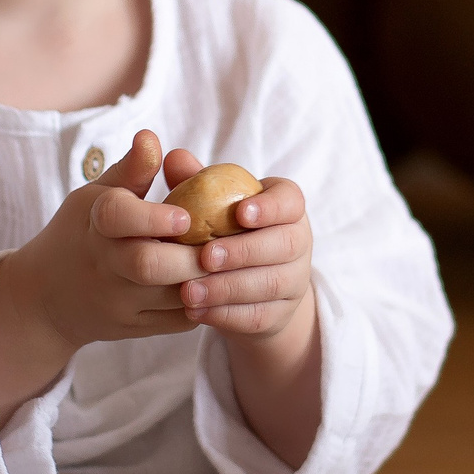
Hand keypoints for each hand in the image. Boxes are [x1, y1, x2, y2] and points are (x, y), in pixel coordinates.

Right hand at [0, 128, 196, 423]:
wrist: (46, 298)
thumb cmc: (82, 232)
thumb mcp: (97, 196)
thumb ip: (130, 171)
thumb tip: (151, 137)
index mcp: (95, 223)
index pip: (118, 217)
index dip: (153, 217)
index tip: (185, 216)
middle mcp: (103, 265)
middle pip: (148, 264)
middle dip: (191, 254)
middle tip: (223, 241)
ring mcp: (117, 302)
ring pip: (170, 297)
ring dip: (208, 279)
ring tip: (232, 259)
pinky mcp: (134, 329)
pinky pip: (179, 321)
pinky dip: (205, 303)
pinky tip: (221, 283)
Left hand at [173, 158, 322, 470]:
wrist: (247, 284)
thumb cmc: (225, 230)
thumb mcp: (213, 205)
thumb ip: (197, 182)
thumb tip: (174, 156)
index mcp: (287, 207)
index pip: (291, 201)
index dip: (270, 208)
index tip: (241, 213)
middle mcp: (299, 241)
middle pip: (283, 245)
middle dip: (243, 252)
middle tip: (205, 257)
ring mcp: (294, 281)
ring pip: (270, 285)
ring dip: (227, 288)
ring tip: (188, 291)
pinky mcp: (280, 314)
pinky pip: (258, 316)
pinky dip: (225, 315)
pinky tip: (194, 312)